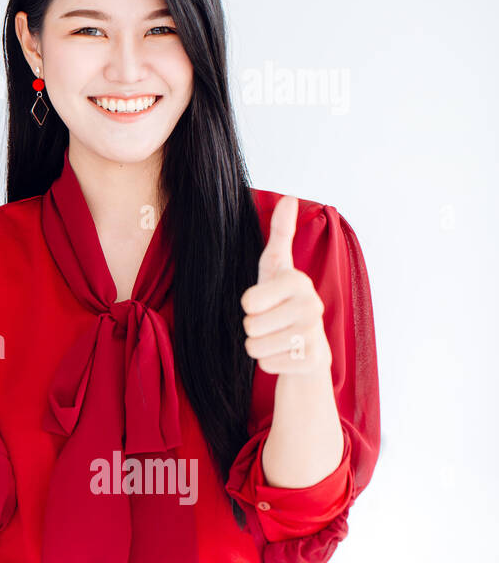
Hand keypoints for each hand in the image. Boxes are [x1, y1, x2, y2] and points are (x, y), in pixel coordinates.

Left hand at [240, 195, 330, 375]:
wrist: (307, 346)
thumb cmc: (282, 302)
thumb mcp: (276, 267)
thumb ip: (280, 233)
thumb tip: (287, 198)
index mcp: (297, 281)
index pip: (248, 302)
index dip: (249, 305)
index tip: (266, 301)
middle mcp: (311, 306)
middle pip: (249, 325)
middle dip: (253, 328)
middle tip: (272, 323)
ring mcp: (314, 335)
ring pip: (254, 347)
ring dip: (259, 346)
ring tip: (278, 337)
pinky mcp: (313, 361)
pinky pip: (266, 365)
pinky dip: (270, 363)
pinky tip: (287, 354)